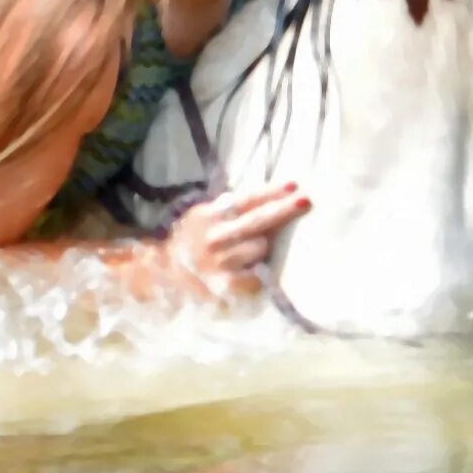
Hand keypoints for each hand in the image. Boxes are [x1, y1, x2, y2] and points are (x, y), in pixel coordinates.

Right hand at [162, 182, 311, 295]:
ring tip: (257, 247)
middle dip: (283, 210)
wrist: (165, 275)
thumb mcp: (204, 217)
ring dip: (264, 246)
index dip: (271, 192)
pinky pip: (256, 275)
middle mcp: (214, 237)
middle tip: (307, 201)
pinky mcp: (225, 287)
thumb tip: (270, 195)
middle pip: (257, 221)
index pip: (246, 200)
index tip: (295, 185)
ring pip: (259, 247)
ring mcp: (220, 263)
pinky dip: (260, 271)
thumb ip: (229, 208)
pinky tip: (259, 270)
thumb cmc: (194, 241)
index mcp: (209, 215)